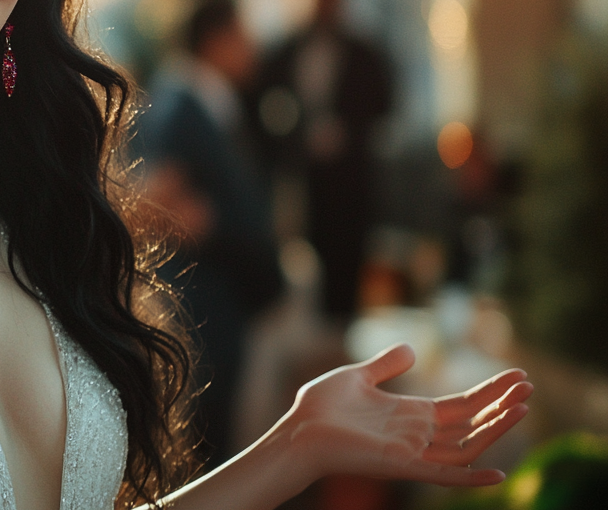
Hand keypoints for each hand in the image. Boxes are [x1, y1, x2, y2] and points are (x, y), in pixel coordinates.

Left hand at [282, 343, 532, 487]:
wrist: (296, 430)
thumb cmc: (320, 407)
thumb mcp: (357, 376)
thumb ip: (385, 365)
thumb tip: (412, 348)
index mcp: (410, 414)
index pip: (461, 405)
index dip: (488, 392)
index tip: (516, 375)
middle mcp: (417, 435)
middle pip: (471, 423)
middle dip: (500, 406)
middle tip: (529, 387)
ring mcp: (412, 452)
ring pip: (466, 446)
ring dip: (494, 430)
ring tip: (522, 409)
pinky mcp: (400, 466)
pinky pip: (443, 475)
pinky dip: (470, 478)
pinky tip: (497, 473)